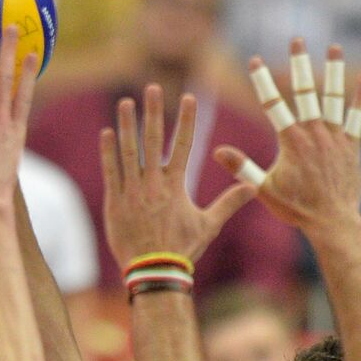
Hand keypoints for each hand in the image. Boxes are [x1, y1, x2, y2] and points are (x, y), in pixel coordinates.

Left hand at [100, 85, 255, 268]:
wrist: (154, 272)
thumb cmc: (182, 249)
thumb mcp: (209, 225)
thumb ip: (229, 203)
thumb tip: (253, 187)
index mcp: (176, 186)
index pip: (184, 145)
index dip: (187, 120)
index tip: (189, 98)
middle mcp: (154, 184)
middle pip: (154, 140)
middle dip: (153, 112)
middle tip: (152, 88)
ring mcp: (132, 192)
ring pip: (129, 151)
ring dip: (126, 125)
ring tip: (125, 102)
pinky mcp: (114, 202)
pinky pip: (110, 172)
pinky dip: (108, 152)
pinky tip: (106, 133)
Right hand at [213, 38, 360, 240]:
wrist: (332, 221)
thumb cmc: (296, 208)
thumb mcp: (263, 190)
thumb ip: (241, 167)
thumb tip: (216, 152)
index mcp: (291, 140)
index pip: (272, 104)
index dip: (262, 80)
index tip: (254, 59)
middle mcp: (314, 132)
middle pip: (305, 91)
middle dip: (299, 64)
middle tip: (296, 40)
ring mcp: (335, 137)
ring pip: (333, 97)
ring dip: (333, 71)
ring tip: (333, 48)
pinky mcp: (351, 146)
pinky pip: (356, 117)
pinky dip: (359, 98)